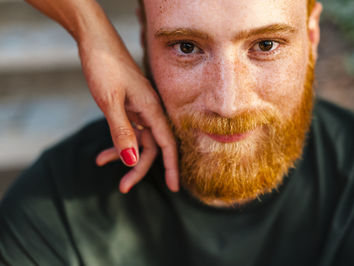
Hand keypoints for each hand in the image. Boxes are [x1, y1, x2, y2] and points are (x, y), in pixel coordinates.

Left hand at [24, 0, 178, 192]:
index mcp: (151, 108)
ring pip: (138, 141)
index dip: (172, 167)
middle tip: (123, 187)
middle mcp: (149, 110)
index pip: (167, 144)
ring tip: (102, 164)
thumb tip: (131, 161)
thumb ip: (122, 131)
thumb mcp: (110, 102)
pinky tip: (102, 153)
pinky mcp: (128, 107)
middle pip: (151, 147)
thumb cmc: (104, 67)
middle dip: (138, 168)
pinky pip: (127, 131)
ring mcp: (138, 109)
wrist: (95, 42)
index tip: (175, 187)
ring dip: (123, 156)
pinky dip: (116, 143)